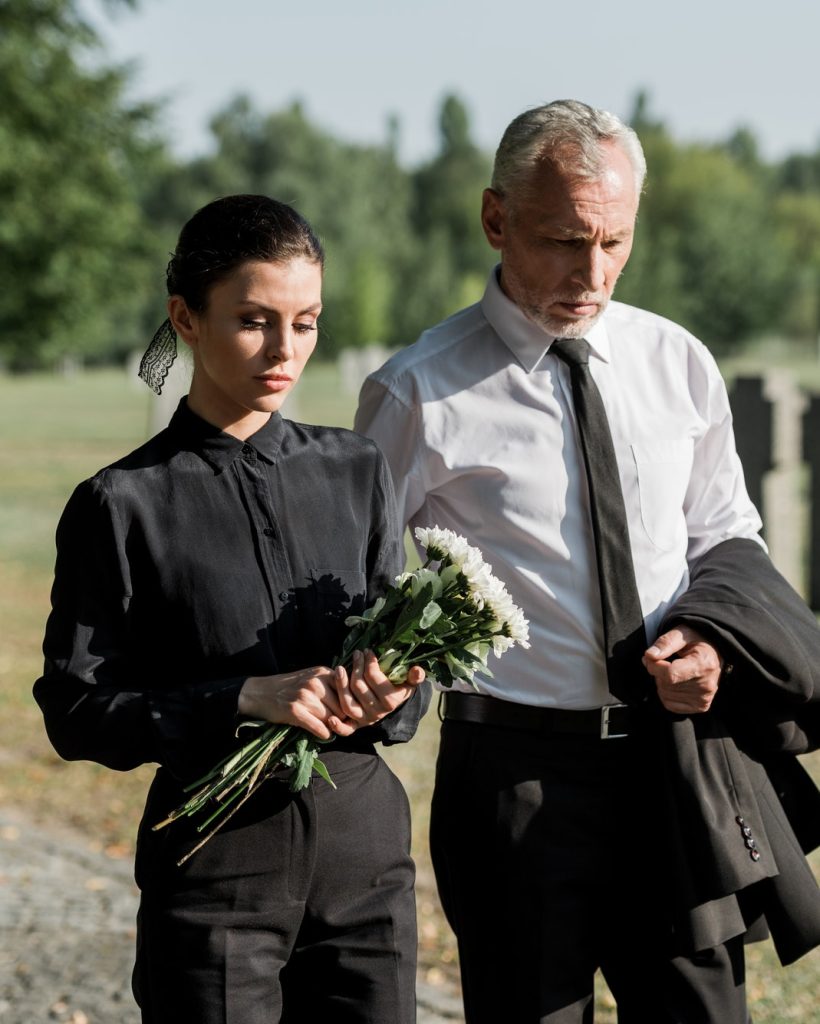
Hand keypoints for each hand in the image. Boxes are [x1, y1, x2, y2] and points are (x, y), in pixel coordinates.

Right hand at [238, 667, 358, 740]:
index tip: (349, 715)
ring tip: (330, 729)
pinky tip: (321, 733)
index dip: (349, 706)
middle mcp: (316, 682)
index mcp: (323, 672)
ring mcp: (305, 696)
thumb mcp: (311, 677)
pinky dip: (323, 734)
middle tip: (341, 726)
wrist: (260, 692)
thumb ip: (331, 685)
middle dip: (342, 719)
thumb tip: (352, 704)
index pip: (347, 692)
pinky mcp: (296, 711)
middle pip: (342, 708)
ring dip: (332, 727)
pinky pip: (320, 728)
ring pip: (332, 719)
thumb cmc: (288, 687)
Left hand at [334, 649, 424, 726]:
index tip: (367, 651)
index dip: (369, 662)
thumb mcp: (409, 682)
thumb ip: (414, 677)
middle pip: (359, 687)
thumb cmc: (398, 688)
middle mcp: (377, 712)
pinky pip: (346, 730)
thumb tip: (417, 670)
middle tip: (357, 654)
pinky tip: (330, 718)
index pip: (374, 678)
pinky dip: (337, 726)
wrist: (392, 704)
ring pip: (348, 703)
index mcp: (391, 701)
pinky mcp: (356, 725)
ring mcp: (365, 719)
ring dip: (341, 685)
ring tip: (340, 668)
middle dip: (356, 667)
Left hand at [642, 626, 722, 713]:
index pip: (670, 674)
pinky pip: (669, 704)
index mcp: (704, 664)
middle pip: (666, 684)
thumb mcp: (682, 633)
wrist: (714, 652)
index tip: (651, 656)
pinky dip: (666, 693)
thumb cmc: (696, 641)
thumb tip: (649, 655)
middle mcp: (707, 685)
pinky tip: (675, 682)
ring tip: (673, 670)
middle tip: (666, 661)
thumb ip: (666, 642)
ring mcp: (704, 698)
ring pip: (665, 694)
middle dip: (657, 672)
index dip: (654, 666)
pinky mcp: (701, 706)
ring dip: (661, 682)